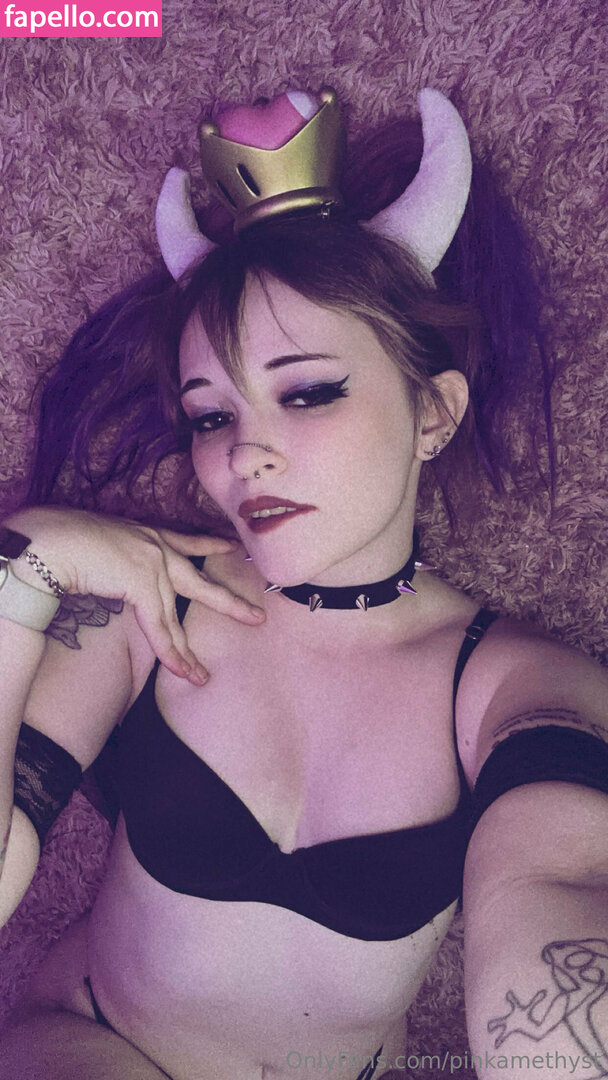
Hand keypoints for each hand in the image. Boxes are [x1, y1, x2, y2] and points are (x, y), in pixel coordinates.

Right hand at [4, 507, 264, 683]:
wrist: (49, 537)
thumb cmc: (61, 538)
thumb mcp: (100, 543)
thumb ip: (115, 558)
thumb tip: (109, 570)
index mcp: (146, 533)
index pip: (185, 542)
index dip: (209, 547)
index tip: (229, 547)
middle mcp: (156, 547)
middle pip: (200, 581)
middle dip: (229, 602)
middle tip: (257, 617)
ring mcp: (152, 564)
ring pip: (175, 618)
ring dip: (187, 652)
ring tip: (203, 676)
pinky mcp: (142, 583)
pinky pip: (158, 628)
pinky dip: (168, 653)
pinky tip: (182, 671)